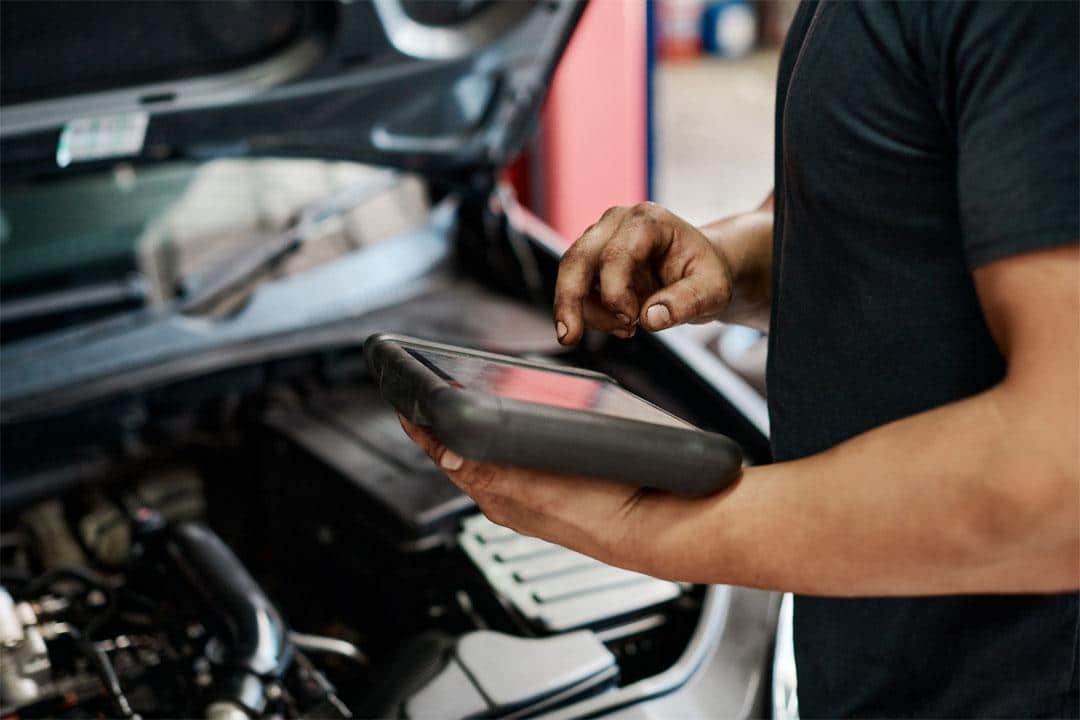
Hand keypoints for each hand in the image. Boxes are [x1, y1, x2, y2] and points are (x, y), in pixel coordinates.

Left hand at [399, 414, 671, 572]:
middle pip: (455, 456)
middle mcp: (502, 501)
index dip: (418, 425)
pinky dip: (495, 449)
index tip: (402, 400)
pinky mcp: (543, 505)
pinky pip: (505, 472)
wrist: (648, 527)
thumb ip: (492, 464)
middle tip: (427, 398)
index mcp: (495, 492)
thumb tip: (446, 452)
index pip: (440, 452)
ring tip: (461, 411)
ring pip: (480, 463)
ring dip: (467, 436)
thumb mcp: (544, 473)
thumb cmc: (606, 501)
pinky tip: (510, 435)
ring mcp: (522, 504)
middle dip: (439, 428)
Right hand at [553, 202, 773, 343]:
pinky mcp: (592, 260)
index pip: (616, 254)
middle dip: (570, 301)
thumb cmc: (705, 274)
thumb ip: (686, 302)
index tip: (630, 321)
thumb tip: (652, 318)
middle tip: (570, 337)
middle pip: (577, 259)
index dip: (614, 292)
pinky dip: (590, 313)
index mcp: (648, 221)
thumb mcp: (712, 290)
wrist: (700, 269)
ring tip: (626, 330)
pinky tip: (620, 324)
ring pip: (571, 276)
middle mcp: (617, 223)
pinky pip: (576, 289)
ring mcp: (600, 239)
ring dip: (587, 312)